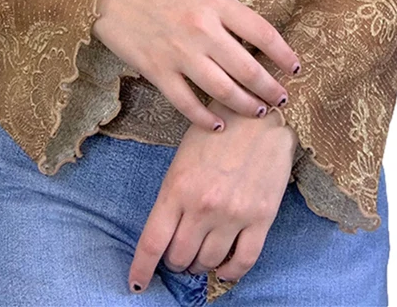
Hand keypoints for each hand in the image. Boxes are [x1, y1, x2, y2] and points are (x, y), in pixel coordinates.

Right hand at [92, 0, 300, 132]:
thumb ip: (224, 12)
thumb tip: (253, 42)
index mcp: (216, 2)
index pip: (263, 33)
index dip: (284, 54)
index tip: (295, 67)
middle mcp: (202, 29)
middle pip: (248, 68)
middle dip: (270, 88)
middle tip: (281, 98)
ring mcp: (179, 53)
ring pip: (223, 90)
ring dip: (245, 105)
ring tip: (258, 111)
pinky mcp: (157, 71)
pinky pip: (187, 103)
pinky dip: (205, 118)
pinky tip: (218, 125)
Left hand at [127, 98, 298, 292]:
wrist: (260, 113)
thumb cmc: (217, 128)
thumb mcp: (183, 156)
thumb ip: (174, 193)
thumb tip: (170, 230)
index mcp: (177, 187)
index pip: (153, 243)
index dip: (141, 269)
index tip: (136, 284)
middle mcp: (203, 206)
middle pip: (179, 257)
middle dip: (175, 261)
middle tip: (179, 254)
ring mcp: (232, 214)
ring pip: (208, 262)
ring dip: (200, 264)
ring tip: (201, 255)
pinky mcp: (261, 218)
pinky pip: (242, 261)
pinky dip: (230, 272)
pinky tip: (224, 267)